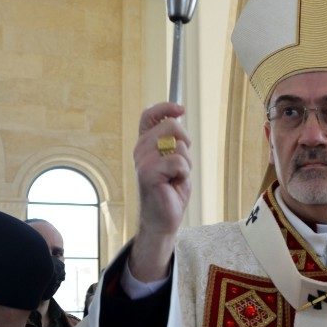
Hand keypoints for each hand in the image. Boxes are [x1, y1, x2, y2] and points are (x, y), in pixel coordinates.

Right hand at [129, 102, 192, 281]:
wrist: (163, 219)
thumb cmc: (170, 191)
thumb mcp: (175, 161)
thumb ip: (174, 141)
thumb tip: (178, 117)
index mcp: (145, 143)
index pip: (149, 114)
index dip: (166, 107)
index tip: (181, 109)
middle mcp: (141, 149)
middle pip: (171, 125)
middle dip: (185, 142)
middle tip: (181, 164)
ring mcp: (142, 160)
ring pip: (178, 144)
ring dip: (185, 163)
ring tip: (175, 177)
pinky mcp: (148, 173)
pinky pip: (178, 161)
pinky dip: (183, 173)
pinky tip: (173, 184)